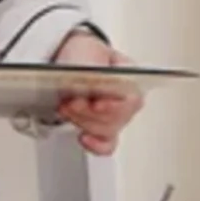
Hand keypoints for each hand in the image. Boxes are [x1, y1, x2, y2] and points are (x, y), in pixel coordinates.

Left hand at [52, 30, 142, 156]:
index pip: (132, 97)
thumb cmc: (83, 55)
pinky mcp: (103, 130)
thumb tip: (92, 89)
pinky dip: (95, 145)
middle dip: (89, 112)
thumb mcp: (86, 54)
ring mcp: (117, 117)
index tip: (96, 103)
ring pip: (107, 131)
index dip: (113, 104)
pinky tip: (84, 138)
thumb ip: (92, 72)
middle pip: (117, 118)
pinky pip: (107, 146)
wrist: (71, 60)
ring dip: (83, 121)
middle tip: (72, 102)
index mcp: (131, 77)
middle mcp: (129, 99)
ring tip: (67, 108)